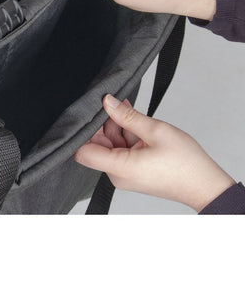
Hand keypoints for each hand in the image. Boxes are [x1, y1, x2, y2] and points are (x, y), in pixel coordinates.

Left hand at [75, 94, 235, 211]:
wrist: (205, 185)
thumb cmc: (185, 163)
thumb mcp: (155, 130)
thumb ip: (126, 116)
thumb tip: (107, 102)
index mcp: (119, 168)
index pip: (83, 151)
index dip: (84, 130)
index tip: (93, 112)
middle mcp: (117, 174)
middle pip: (96, 145)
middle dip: (102, 123)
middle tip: (113, 105)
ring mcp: (124, 174)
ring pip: (109, 146)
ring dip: (116, 127)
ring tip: (127, 109)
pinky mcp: (132, 172)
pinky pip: (120, 151)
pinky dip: (125, 135)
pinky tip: (133, 120)